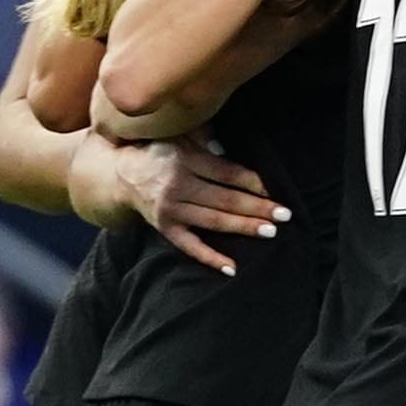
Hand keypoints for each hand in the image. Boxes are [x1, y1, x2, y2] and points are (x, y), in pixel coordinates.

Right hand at [91, 133, 285, 274]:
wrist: (119, 174)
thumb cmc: (159, 151)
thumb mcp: (178, 135)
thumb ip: (204, 137)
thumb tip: (227, 149)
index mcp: (184, 160)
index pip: (226, 173)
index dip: (252, 182)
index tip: (274, 190)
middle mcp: (177, 185)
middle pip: (225, 199)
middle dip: (257, 207)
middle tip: (285, 215)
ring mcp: (170, 209)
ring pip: (213, 222)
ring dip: (243, 227)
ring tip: (270, 232)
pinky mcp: (164, 228)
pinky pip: (190, 246)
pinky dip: (210, 258)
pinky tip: (232, 269)